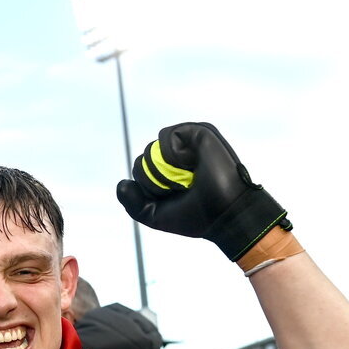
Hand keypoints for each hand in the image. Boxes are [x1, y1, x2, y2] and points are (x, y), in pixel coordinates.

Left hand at [116, 122, 289, 260]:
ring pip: (152, 148)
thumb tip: (122, 183)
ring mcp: (189, 142)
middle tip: (181, 189)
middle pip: (143, 159)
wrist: (226, 214)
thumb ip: (133, 203)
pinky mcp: (199, 132)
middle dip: (153, 180)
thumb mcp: (154, 215)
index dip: (149, 188)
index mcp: (170, 171)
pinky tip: (191, 165)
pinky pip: (168, 137)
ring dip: (164, 169)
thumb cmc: (196, 216)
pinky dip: (174, 155)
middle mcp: (179, 154)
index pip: (141, 170)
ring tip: (187, 178)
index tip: (173, 198)